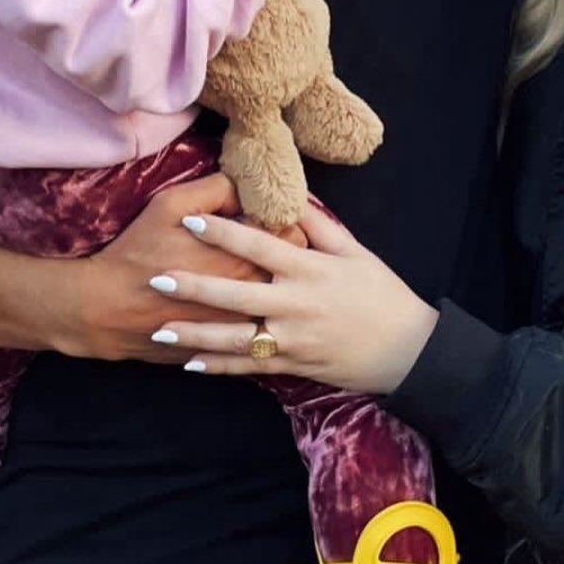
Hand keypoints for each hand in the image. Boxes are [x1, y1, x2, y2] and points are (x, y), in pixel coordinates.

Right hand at [52, 173, 302, 361]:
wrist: (105, 309)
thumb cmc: (138, 252)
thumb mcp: (170, 205)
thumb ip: (216, 189)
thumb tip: (245, 184)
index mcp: (245, 257)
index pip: (295, 235)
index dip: (289, 221)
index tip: (277, 217)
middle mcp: (251, 294)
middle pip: (294, 271)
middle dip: (289, 255)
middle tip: (274, 245)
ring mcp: (241, 327)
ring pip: (280, 305)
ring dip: (278, 290)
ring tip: (262, 275)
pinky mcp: (227, 350)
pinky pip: (258, 334)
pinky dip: (258, 318)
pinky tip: (245, 307)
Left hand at [150, 202, 439, 394]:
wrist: (408, 350)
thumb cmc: (381, 294)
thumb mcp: (355, 251)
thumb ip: (319, 225)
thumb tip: (290, 196)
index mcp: (310, 270)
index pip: (258, 247)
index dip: (222, 233)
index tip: (189, 222)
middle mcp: (297, 304)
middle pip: (236, 294)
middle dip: (194, 287)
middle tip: (155, 279)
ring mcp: (293, 340)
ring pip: (235, 339)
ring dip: (195, 335)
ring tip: (160, 330)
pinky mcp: (295, 366)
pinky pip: (251, 367)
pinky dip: (220, 367)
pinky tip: (190, 365)